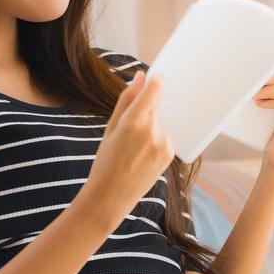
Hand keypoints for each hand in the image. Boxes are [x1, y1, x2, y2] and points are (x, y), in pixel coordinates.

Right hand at [78, 69, 174, 227]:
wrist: (111, 197)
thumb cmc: (105, 162)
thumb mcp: (110, 128)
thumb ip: (126, 100)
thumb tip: (140, 77)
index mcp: (133, 123)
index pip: (154, 90)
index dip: (154, 81)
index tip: (154, 77)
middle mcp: (152, 132)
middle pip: (155, 105)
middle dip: (145, 109)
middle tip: (128, 129)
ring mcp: (163, 144)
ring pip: (159, 121)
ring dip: (150, 125)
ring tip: (132, 147)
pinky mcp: (169, 154)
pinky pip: (164, 136)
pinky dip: (155, 139)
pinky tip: (141, 155)